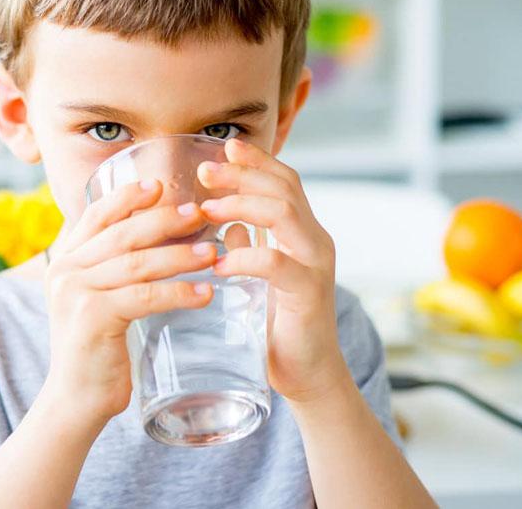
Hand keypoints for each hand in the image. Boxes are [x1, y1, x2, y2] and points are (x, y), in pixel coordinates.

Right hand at [41, 179, 218, 422]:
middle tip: (200, 214)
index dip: (128, 197)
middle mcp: (66, 270)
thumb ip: (117, 270)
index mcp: (66, 260)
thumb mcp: (101, 299)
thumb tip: (166, 238)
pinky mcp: (92, 318)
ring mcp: (76, 292)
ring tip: (212, 253)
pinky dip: (178, 292)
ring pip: (136, 262)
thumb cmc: (98, 349)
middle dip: (164, 220)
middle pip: (121, 233)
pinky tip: (205, 294)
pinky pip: (144, 296)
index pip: (96, 214)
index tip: (160, 186)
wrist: (76, 400)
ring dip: (179, 255)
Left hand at [197, 138, 349, 403]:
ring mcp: (316, 265)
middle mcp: (315, 241)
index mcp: (304, 233)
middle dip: (243, 174)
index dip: (257, 162)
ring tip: (206, 210)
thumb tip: (228, 224)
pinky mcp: (309, 293)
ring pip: (284, 214)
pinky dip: (245, 257)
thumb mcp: (260, 278)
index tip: (224, 148)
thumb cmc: (280, 327)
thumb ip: (250, 247)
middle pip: (284, 188)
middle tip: (205, 171)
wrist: (308, 375)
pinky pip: (276, 263)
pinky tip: (219, 263)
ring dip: (241, 205)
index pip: (285, 182)